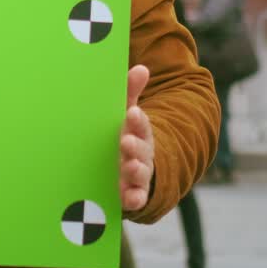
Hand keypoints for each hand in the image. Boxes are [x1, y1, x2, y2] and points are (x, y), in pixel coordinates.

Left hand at [120, 65, 154, 211]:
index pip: (141, 125)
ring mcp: (137, 175)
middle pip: (141, 150)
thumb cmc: (125, 134)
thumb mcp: (126, 113)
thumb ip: (130, 92)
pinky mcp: (131, 194)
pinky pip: (136, 198)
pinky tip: (130, 199)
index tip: (132, 113)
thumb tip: (141, 68)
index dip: (138, 121)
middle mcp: (140, 154)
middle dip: (135, 146)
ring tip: (129, 166)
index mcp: (138, 133)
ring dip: (136, 170)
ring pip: (140, 173)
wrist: (129, 167)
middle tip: (125, 141)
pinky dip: (135, 199)